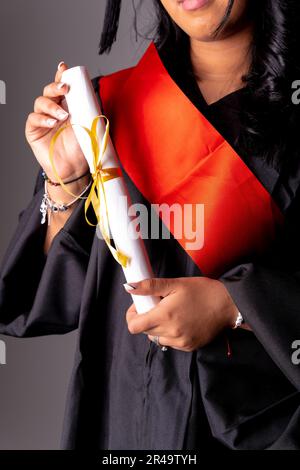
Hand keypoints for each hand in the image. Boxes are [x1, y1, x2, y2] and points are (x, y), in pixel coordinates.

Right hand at [25, 61, 87, 180]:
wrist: (74, 168)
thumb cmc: (82, 148)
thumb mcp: (90, 126)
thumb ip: (90, 110)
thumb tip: (95, 94)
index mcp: (67, 106)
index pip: (62, 86)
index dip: (61, 75)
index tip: (64, 68)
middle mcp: (53, 110)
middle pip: (49, 90)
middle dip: (56, 86)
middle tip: (65, 89)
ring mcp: (42, 120)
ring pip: (40, 102)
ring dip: (51, 105)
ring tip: (63, 116)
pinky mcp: (33, 130)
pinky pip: (34, 118)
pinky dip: (43, 118)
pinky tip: (52, 123)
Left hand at [125, 277, 238, 351]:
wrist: (229, 305)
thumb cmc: (203, 291)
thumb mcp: (176, 284)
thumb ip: (150, 286)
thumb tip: (128, 287)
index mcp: (165, 316)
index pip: (134, 326)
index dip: (132, 315)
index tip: (140, 305)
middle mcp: (171, 333)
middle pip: (145, 331)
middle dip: (146, 318)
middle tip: (158, 304)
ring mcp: (180, 342)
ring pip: (157, 338)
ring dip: (157, 327)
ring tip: (171, 313)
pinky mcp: (189, 347)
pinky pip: (170, 342)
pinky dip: (170, 333)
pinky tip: (181, 321)